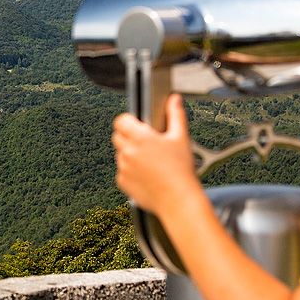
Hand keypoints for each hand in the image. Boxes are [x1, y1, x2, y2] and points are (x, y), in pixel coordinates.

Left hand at [111, 94, 199, 215]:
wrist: (178, 200)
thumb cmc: (181, 169)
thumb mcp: (181, 138)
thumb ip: (175, 115)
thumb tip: (174, 99)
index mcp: (140, 137)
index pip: (120, 120)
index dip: (128, 120)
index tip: (137, 124)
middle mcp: (127, 152)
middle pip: (118, 136)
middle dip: (128, 136)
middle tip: (147, 142)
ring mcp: (123, 168)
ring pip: (120, 154)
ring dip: (130, 154)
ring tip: (150, 161)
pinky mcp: (122, 183)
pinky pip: (122, 171)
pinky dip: (130, 171)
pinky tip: (147, 174)